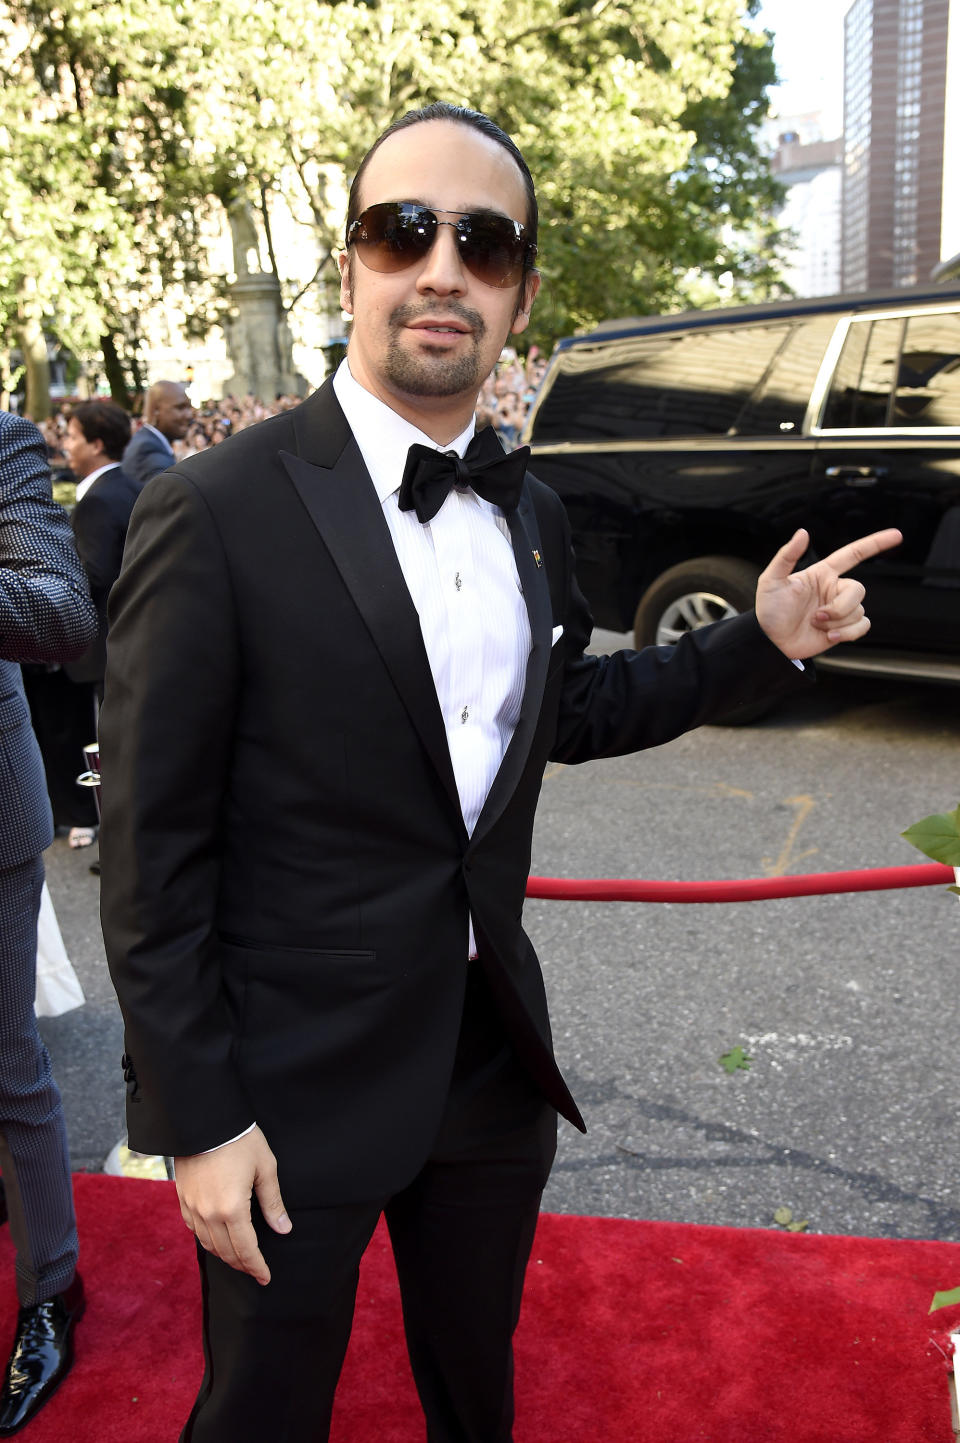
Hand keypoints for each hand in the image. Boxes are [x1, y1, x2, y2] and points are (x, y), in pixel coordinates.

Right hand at [174, 1126, 291, 1284]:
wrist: (205, 1120)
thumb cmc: (240, 1140)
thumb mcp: (265, 1168)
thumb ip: (273, 1202)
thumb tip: (283, 1229)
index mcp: (232, 1209)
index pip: (246, 1250)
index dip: (256, 1266)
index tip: (265, 1277)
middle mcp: (209, 1214)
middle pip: (226, 1252)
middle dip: (242, 1265)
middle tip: (255, 1271)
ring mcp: (193, 1207)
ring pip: (208, 1244)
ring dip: (225, 1255)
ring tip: (240, 1258)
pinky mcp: (183, 1199)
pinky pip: (194, 1229)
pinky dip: (207, 1240)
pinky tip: (217, 1238)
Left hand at [755, 527, 902, 659]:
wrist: (770, 643)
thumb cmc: (768, 611)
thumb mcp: (771, 580)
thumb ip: (787, 556)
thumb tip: (803, 532)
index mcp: (822, 574)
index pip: (853, 554)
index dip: (875, 543)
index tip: (897, 535)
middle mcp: (834, 590)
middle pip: (859, 589)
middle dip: (841, 606)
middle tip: (817, 616)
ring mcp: (840, 609)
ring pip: (859, 610)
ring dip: (837, 622)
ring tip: (816, 625)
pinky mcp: (843, 628)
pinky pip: (863, 626)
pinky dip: (848, 633)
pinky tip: (830, 637)